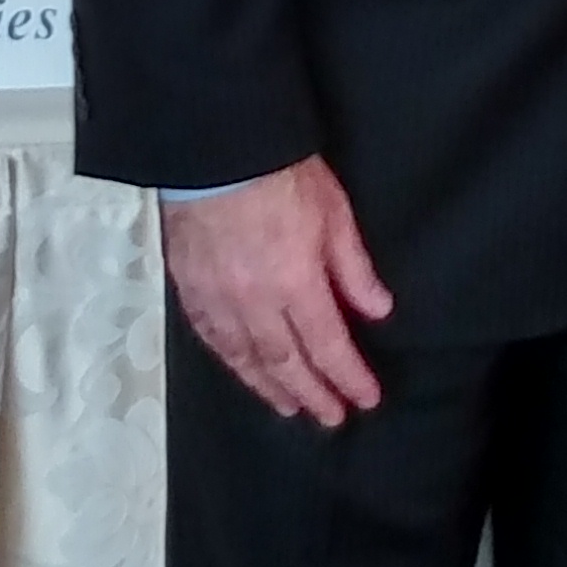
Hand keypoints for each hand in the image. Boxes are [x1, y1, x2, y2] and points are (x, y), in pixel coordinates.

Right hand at [162, 159, 392, 426]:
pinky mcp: (189, 286)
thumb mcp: (334, 213)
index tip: (365, 398)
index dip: (348, 378)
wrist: (215, 149)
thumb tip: (377, 309)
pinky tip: (241, 368)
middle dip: (312, 394)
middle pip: (285, 363)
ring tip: (289, 406)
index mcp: (295, 282)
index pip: (327, 346)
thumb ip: (354, 268)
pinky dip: (230, 359)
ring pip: (244, 358)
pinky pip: (210, 337)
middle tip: (330, 417)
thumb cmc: (278, 172)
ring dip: (269, 387)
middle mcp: (254, 301)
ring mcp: (217, 297)